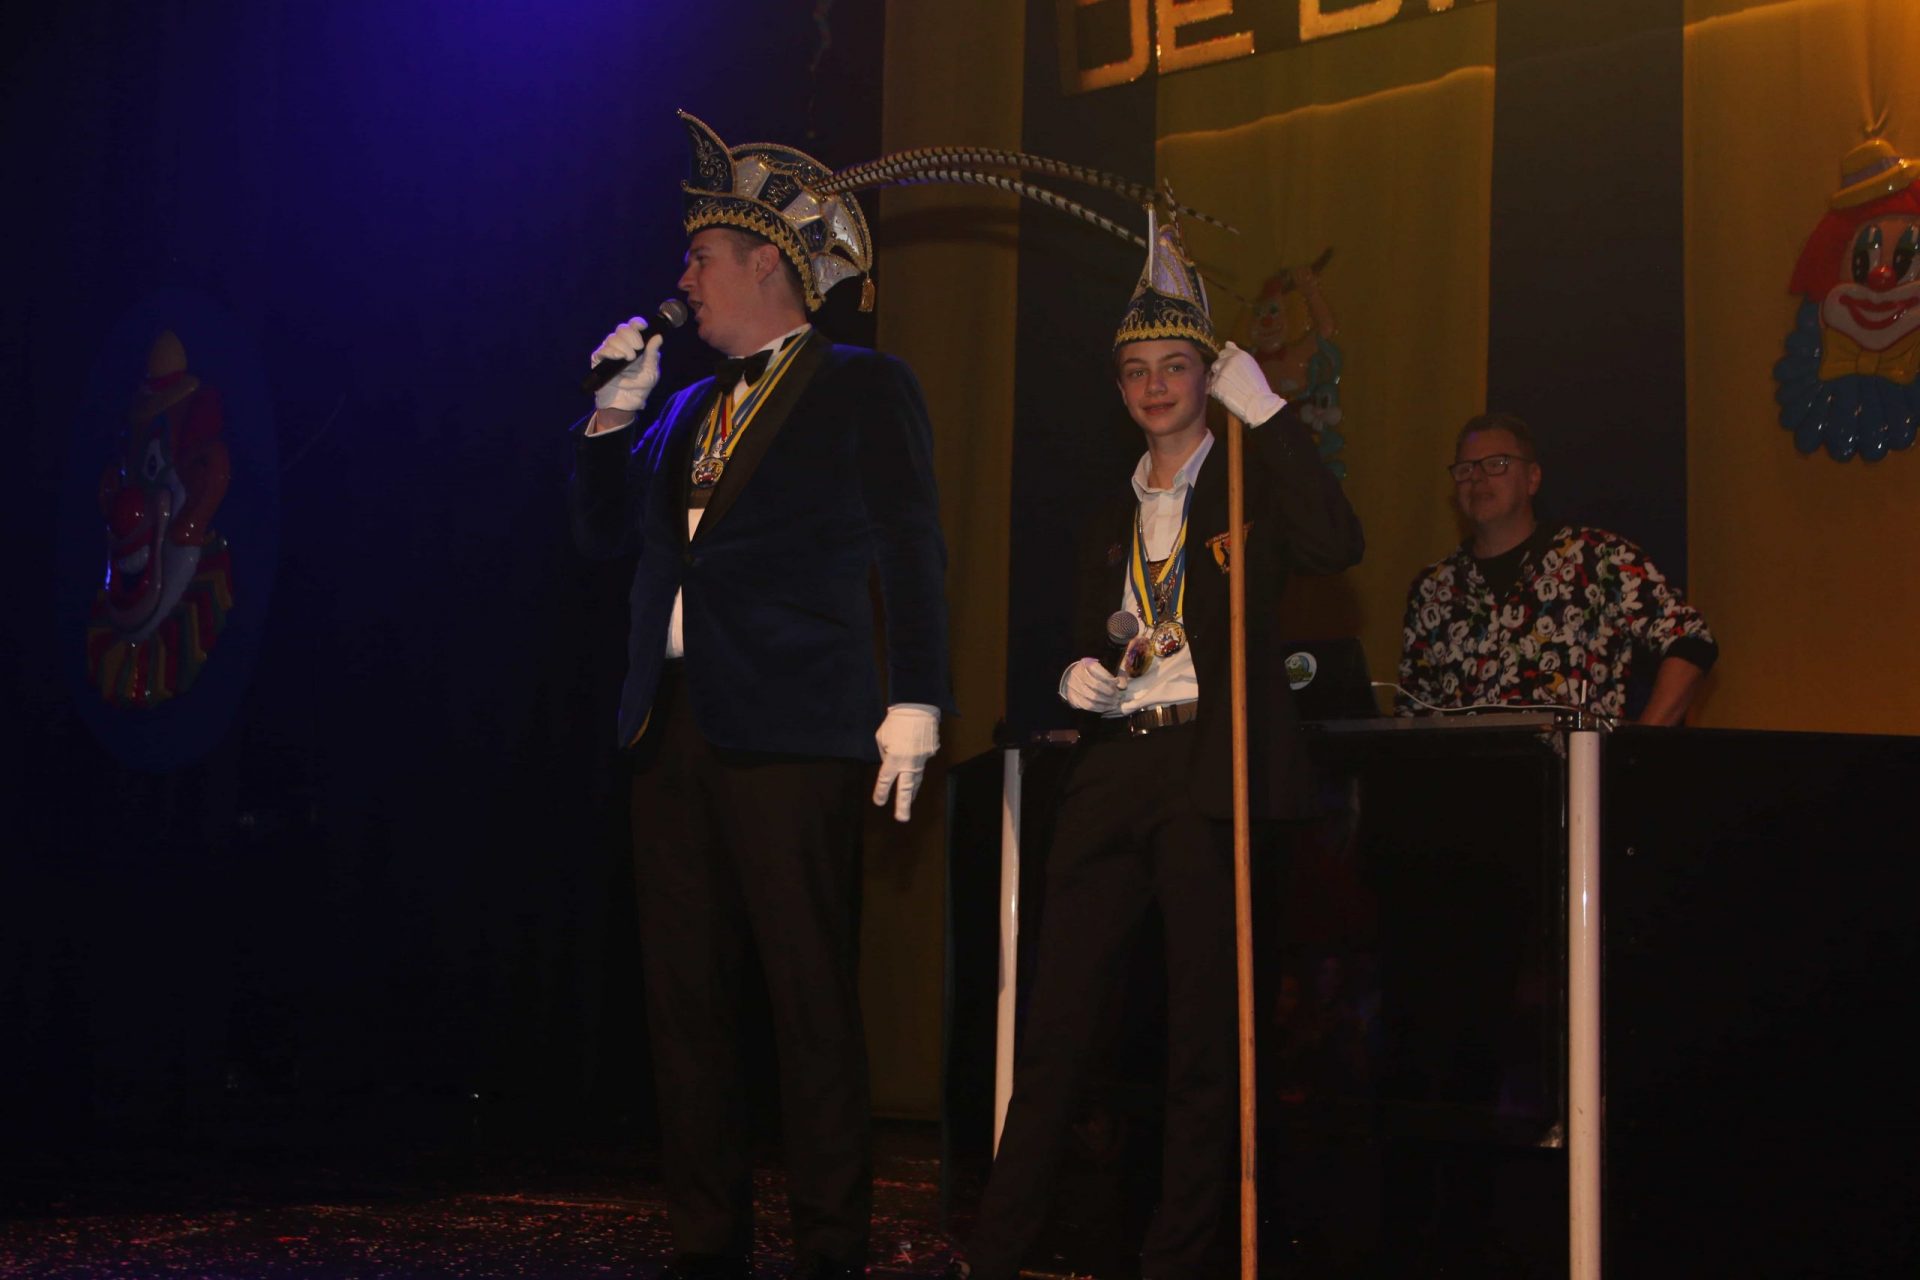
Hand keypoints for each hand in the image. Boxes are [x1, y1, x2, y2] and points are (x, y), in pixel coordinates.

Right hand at [590, 318, 663, 413]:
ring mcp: (610, 351)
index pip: (633, 325)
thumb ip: (653, 353)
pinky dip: (611, 351)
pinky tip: (618, 357)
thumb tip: (658, 337)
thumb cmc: (640, 387)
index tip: (643, 327)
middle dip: (631, 336)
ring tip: (629, 359)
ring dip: (623, 346)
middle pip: (622, 328)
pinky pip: (602, 349)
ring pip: (613, 338)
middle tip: (637, 349)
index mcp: (635, 344)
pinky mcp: (599, 360)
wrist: (627, 401)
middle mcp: (621, 345)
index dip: (637, 323)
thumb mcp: (651, 370)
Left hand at [873, 703, 940, 821]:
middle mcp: (909, 762)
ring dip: (912, 791)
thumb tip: (891, 764)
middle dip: (903, 805)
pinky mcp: (931, 752)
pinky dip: (917, 762)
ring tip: (908, 802)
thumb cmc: (895, 721)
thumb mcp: (882, 738)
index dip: (881, 793)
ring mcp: (922, 758)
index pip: (885, 781)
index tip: (879, 802)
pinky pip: (922, 761)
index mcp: (893, 759)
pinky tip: (914, 758)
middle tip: (902, 819)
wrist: (918, 706)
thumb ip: (885, 755)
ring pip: (916, 778)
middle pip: (905, 789)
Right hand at [1059, 657, 1127, 713]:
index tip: (1118, 684)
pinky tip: (1107, 707)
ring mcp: (1074, 687)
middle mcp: (1078, 674)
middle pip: (1096, 685)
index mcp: (1087, 664)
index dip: (1111, 680)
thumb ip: (1118, 674)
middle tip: (1118, 697)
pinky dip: (1099, 708)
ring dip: (1106, 702)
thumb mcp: (1108, 668)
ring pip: (1092, 697)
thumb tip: (1123, 686)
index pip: (1100, 673)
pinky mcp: (1073, 697)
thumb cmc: (1095, 672)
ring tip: (1115, 703)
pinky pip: (1088, 705)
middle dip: (1109, 692)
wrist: (1074, 678)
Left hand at [1208, 340, 1286, 424]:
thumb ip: (1237, 353)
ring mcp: (1221, 373)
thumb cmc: (1257, 386)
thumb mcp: (1250, 365)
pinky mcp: (1216, 385)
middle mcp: (1229, 361)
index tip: (1230, 369)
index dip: (1225, 361)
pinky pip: (1210, 387)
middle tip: (1230, 382)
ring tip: (1229, 390)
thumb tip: (1227, 343)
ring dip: (1217, 382)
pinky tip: (1226, 396)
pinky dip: (1215, 392)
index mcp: (1239, 355)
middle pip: (1216, 363)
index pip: (1224, 352)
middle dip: (1220, 371)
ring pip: (1213, 375)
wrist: (1257, 403)